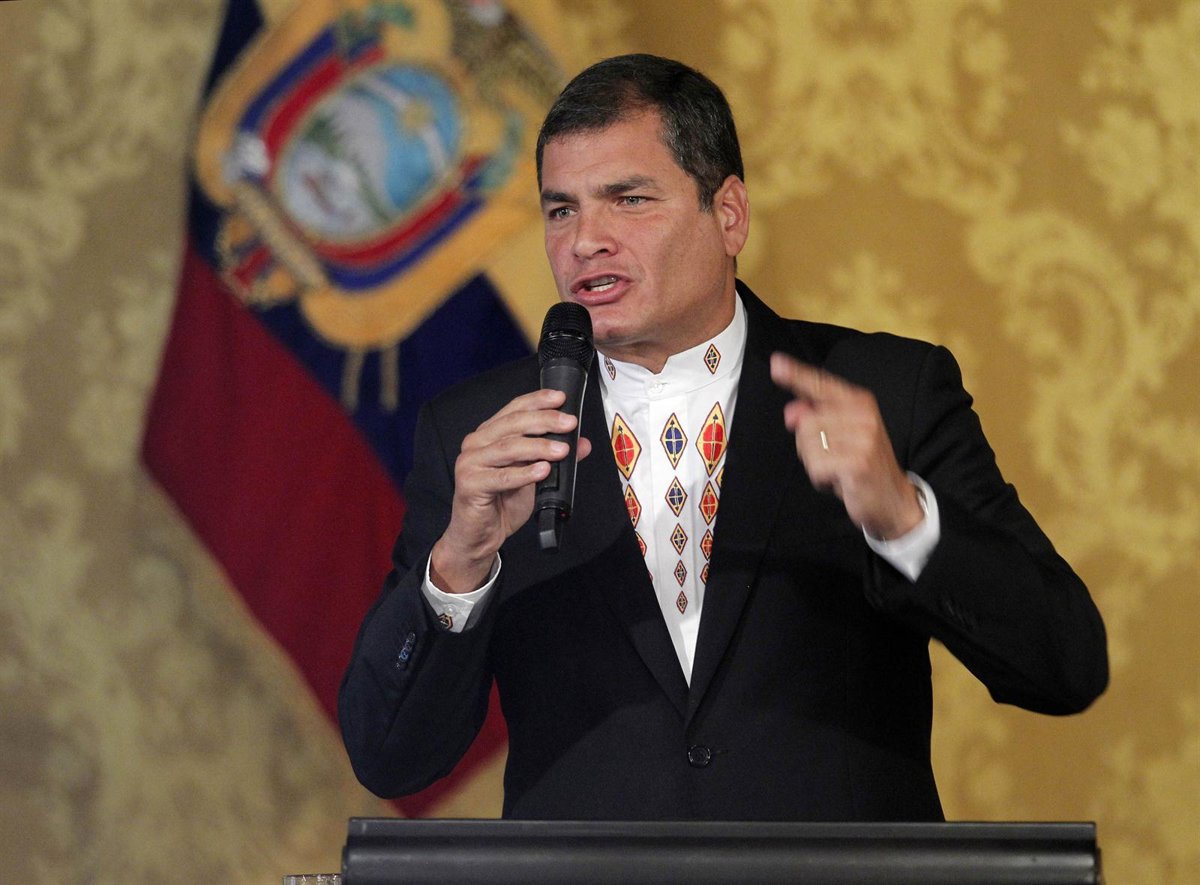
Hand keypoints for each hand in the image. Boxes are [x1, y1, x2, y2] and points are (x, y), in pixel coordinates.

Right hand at [430, 389, 592, 592]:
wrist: (480, 535)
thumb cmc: (502, 502)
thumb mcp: (535, 476)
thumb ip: (554, 457)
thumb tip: (582, 443)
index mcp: (489, 434)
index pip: (514, 409)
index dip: (538, 401)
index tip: (561, 398)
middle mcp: (476, 443)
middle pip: (512, 424)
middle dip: (544, 421)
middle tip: (569, 423)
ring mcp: (470, 463)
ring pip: (508, 448)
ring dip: (539, 446)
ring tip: (562, 449)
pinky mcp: (469, 484)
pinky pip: (501, 476)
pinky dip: (524, 473)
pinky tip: (542, 470)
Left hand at [770, 353, 921, 539]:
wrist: (893, 499)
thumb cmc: (860, 464)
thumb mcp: (838, 436)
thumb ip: (814, 418)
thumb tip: (791, 412)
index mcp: (859, 401)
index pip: (821, 385)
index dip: (796, 374)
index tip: (775, 362)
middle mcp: (863, 414)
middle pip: (805, 422)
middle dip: (809, 446)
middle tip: (835, 458)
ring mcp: (863, 437)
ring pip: (808, 445)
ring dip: (815, 463)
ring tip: (838, 468)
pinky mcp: (858, 462)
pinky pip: (816, 466)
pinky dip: (821, 479)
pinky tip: (840, 481)